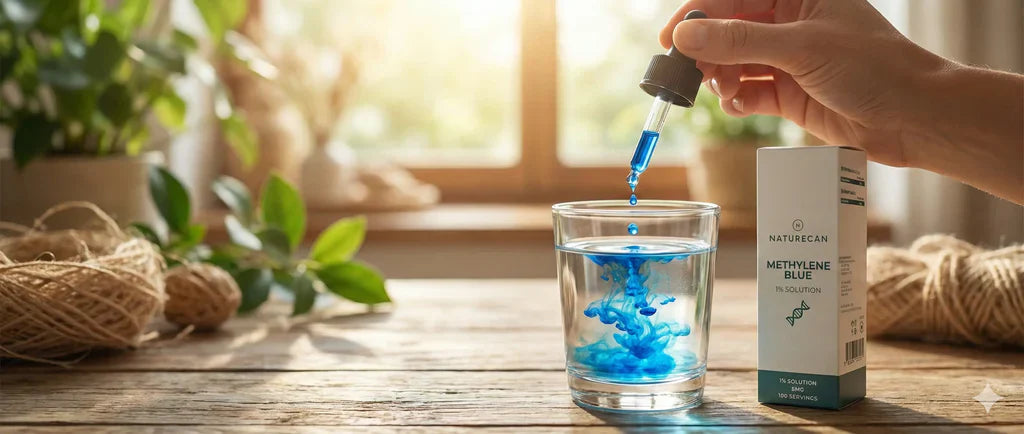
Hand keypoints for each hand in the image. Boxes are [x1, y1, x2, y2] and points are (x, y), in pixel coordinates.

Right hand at [659, 0, 951, 167]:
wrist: (916, 118)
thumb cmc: (875, 68)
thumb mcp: (802, 48)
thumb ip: (739, 42)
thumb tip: (686, 36)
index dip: (698, 16)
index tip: (671, 39)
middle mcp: (790, 23)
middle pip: (727, 31)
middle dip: (706, 53)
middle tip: (688, 76)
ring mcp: (789, 59)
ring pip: (733, 63)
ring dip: (721, 80)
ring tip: (725, 93)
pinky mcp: (789, 94)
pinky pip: (748, 93)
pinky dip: (736, 101)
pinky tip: (738, 106)